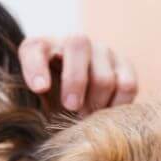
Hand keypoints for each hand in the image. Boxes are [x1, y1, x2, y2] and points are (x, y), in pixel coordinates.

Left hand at [18, 35, 137, 114]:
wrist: (78, 104)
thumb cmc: (51, 103)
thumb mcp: (35, 103)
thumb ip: (33, 105)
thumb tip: (42, 111)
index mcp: (41, 48)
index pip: (35, 48)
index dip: (37, 66)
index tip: (39, 88)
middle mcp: (74, 42)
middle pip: (78, 46)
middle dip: (75, 80)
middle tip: (71, 106)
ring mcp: (102, 52)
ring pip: (104, 75)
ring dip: (96, 102)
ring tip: (87, 117)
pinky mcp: (124, 66)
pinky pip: (127, 85)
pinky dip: (117, 105)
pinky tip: (105, 115)